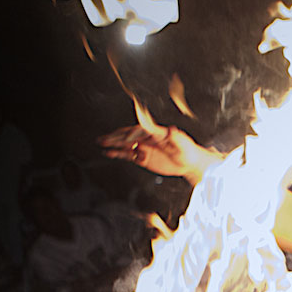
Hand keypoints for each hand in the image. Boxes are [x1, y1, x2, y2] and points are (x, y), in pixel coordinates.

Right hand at [97, 121, 219, 180]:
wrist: (189, 162)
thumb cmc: (188, 151)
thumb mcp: (183, 144)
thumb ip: (175, 137)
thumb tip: (171, 129)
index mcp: (156, 132)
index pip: (141, 131)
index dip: (132, 135)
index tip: (124, 139)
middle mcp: (147, 138)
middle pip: (129, 136)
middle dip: (116, 137)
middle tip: (105, 138)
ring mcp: (144, 147)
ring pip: (126, 144)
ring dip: (114, 143)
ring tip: (101, 143)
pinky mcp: (142, 157)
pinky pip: (128, 155)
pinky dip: (118, 153)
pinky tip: (109, 153)